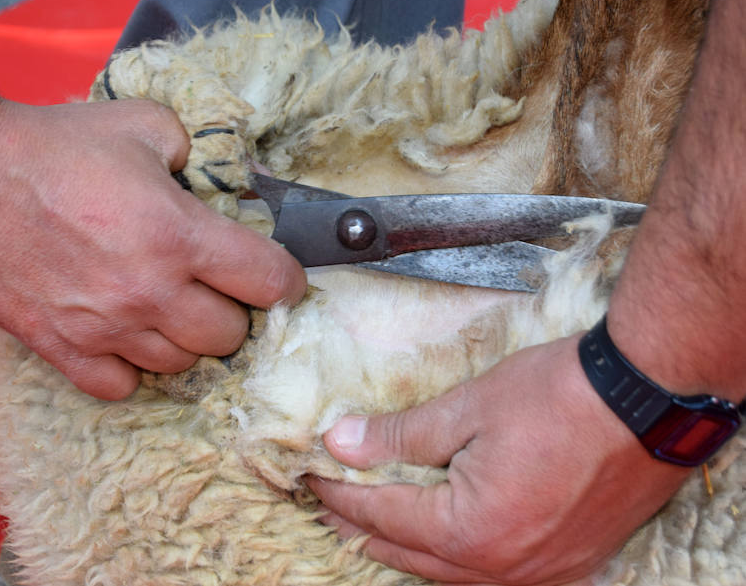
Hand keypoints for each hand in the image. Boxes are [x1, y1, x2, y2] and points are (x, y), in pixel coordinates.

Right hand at [0, 99, 305, 398]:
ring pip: (180, 365)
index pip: (269, 282)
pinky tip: (126, 337)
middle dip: (235, 312)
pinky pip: (121, 386)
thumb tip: (225, 180)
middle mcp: (149, 292)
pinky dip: (133, 368)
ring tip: (171, 310)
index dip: (286, 281)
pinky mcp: (61, 349)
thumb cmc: (53, 146)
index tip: (280, 279)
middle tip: (217, 290)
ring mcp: (104, 328)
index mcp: (179, 236)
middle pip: (230, 336)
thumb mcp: (144, 125)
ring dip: (186, 340)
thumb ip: (198, 155)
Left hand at [306, 335, 691, 584]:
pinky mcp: (567, 565)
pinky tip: (439, 542)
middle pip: (409, 554)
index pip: (383, 515)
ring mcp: (540, 574)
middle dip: (362, 525)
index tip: (312, 472)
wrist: (652, 401)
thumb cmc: (562, 397)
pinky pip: (490, 577)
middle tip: (327, 502)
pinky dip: (451, 559)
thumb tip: (341, 443)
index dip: (340, 491)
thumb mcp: (469, 407)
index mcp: (472, 530)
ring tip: (370, 525)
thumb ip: (399, 435)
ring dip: (404, 548)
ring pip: (447, 574)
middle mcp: (504, 569)